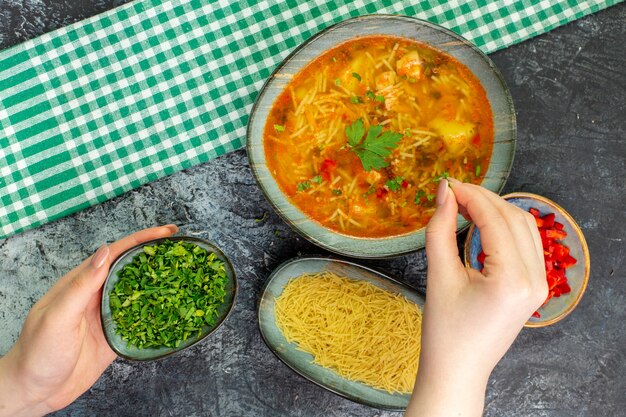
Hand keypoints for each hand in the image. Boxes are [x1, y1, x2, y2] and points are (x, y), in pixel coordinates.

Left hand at [0, 225, 177, 416]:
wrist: (35, 390)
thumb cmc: (38, 352)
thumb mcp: (57, 317)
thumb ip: (81, 286)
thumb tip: (104, 252)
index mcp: (81, 282)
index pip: (116, 252)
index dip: (141, 239)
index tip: (166, 232)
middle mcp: (96, 294)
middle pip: (131, 268)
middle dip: (155, 255)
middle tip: (181, 247)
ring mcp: (106, 314)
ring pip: (138, 292)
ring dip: (159, 282)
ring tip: (184, 273)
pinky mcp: (115, 335)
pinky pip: (140, 319)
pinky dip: (157, 313)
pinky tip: (172, 309)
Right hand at [406, 180, 546, 416]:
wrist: (458, 369)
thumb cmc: (444, 331)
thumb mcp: (439, 276)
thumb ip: (440, 229)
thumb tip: (444, 193)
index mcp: (512, 278)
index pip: (495, 219)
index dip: (470, 196)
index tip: (446, 184)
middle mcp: (535, 279)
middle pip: (513, 218)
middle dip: (483, 199)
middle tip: (452, 191)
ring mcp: (539, 284)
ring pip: (524, 227)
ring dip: (496, 210)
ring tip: (464, 204)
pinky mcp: (534, 287)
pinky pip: (526, 244)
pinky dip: (505, 227)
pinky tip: (482, 222)